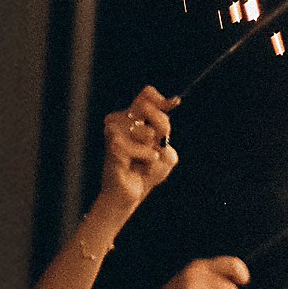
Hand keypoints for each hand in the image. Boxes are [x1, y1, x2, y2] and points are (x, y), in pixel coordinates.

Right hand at [99, 86, 179, 206]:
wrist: (129, 194)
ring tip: (142, 161)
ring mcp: (113, 131)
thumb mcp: (164, 150)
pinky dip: (148, 161)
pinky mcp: (114, 146)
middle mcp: (118, 120)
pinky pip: (145, 150)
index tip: (174, 104)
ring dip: (153, 151)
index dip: (162, 100)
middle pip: (148, 108)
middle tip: (157, 145)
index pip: (146, 95)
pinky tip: (137, 168)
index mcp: (131, 116)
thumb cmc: (146, 171)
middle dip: (161, 128)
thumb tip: (158, 128)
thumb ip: (165, 133)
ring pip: (148, 132)